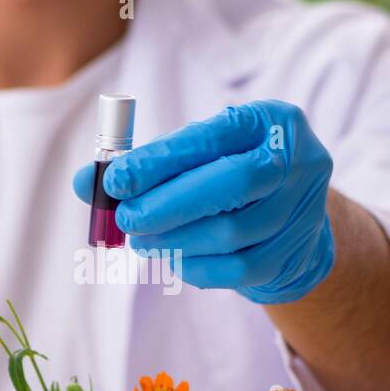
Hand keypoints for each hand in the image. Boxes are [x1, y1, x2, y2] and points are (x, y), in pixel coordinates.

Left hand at [73, 100, 334, 303]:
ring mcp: (303, 210)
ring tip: (143, 241)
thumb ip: (148, 164)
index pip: (211, 137)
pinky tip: (175, 260)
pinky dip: (198, 267)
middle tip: (127, 219)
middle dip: (169, 205)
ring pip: (233, 232)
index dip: (159, 160)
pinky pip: (240, 269)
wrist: (293, 215)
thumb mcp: (199, 154)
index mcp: (271, 121)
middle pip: (232, 184)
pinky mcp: (295, 253)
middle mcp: (297, 161)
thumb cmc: (231, 172)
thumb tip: (86, 182)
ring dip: (176, 240)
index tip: (114, 180)